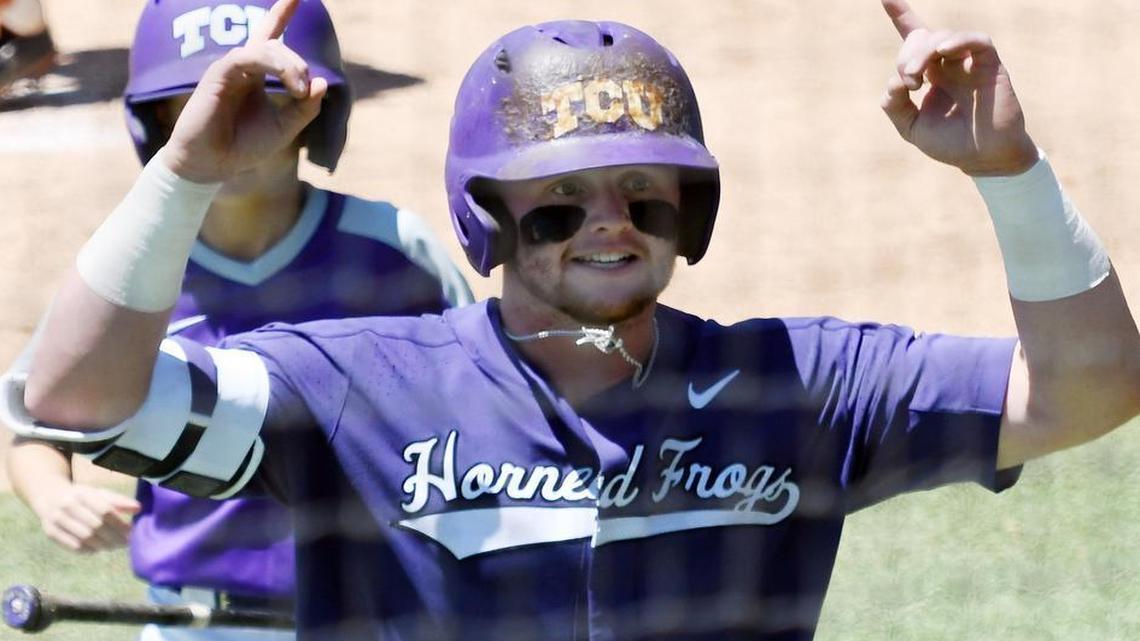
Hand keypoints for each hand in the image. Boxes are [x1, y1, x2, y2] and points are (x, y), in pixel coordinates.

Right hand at [31, 483, 140, 552]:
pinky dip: (89, 550)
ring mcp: (57, 520)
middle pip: (96, 526)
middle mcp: (68, 506)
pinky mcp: (51, 532)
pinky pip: (74, 546)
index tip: (131, 531)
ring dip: (104, 545)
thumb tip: (138, 508)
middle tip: (126, 542)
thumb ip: (118, 500)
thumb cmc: (82, 496)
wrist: (49, 496)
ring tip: (115, 546)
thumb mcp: (99, 493)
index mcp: (83, 493)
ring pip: (85, 538)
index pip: (105, 511)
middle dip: (114, 537)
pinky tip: (99, 548)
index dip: (120, 524)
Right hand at [160, 0, 326, 182]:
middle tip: (304, 91)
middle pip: (276, 46)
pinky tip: (289, 82)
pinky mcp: (218, 74)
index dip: (281, 13)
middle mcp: (243, 67)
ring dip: (289, 65)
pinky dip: (272, 65)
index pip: (270, 36)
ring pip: (265, 48)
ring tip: (299, 88)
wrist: (213, 165)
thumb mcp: (284, 128)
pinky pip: (247, 57)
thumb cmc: (244, 147)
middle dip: (297, 64)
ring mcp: (229, 69)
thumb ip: (304, 107)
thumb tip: (321, 82)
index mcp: (257, 75)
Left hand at [880, 0, 1037, 175]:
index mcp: (930, 73)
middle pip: (921, 38)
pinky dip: (958, 40)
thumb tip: (894, 83)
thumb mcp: (912, 127)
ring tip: (915, 80)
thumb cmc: (950, 144)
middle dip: (906, 56)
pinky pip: (976, 41)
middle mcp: (949, 63)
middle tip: (908, 84)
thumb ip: (895, 105)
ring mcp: (969, 62)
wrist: (982, 159)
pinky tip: (944, 51)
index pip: (914, 37)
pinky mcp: (990, 65)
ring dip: (922, 54)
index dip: (901, 15)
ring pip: (942, 37)